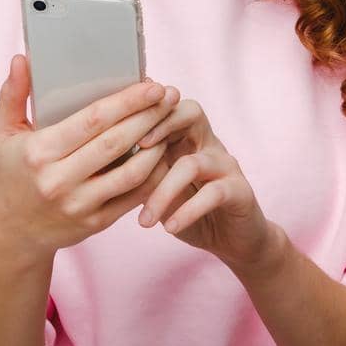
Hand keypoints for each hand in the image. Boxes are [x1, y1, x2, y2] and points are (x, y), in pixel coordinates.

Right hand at [0, 55, 178, 259]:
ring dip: (157, 147)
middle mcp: (59, 180)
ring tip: (169, 124)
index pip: (92, 121)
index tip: (152, 85)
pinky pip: (134, 197)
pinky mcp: (96, 223)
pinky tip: (162, 155)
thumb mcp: (4, 131)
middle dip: (149, 116)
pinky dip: (153, 175)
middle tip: (171, 97)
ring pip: (132, 173)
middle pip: (116, 142)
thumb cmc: (13, 171)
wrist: (14, 229)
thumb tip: (21, 59)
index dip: (127, 102)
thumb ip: (13, 94)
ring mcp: (79, 204)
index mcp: (40, 152)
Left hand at [134, 91, 277, 271]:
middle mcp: (208, 143)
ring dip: (164, 192)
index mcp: (186, 136)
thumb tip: (105, 161)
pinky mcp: (240, 190)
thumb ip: (141, 169)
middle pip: (191, 112)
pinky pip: (213, 193)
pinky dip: (188, 211)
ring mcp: (226, 164)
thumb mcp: (158, 188)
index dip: (145, 110)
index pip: (168, 106)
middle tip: (137, 148)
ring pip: (193, 163)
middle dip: (161, 124)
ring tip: (144, 221)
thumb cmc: (187, 209)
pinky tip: (169, 227)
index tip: (118, 126)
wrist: (231, 239)